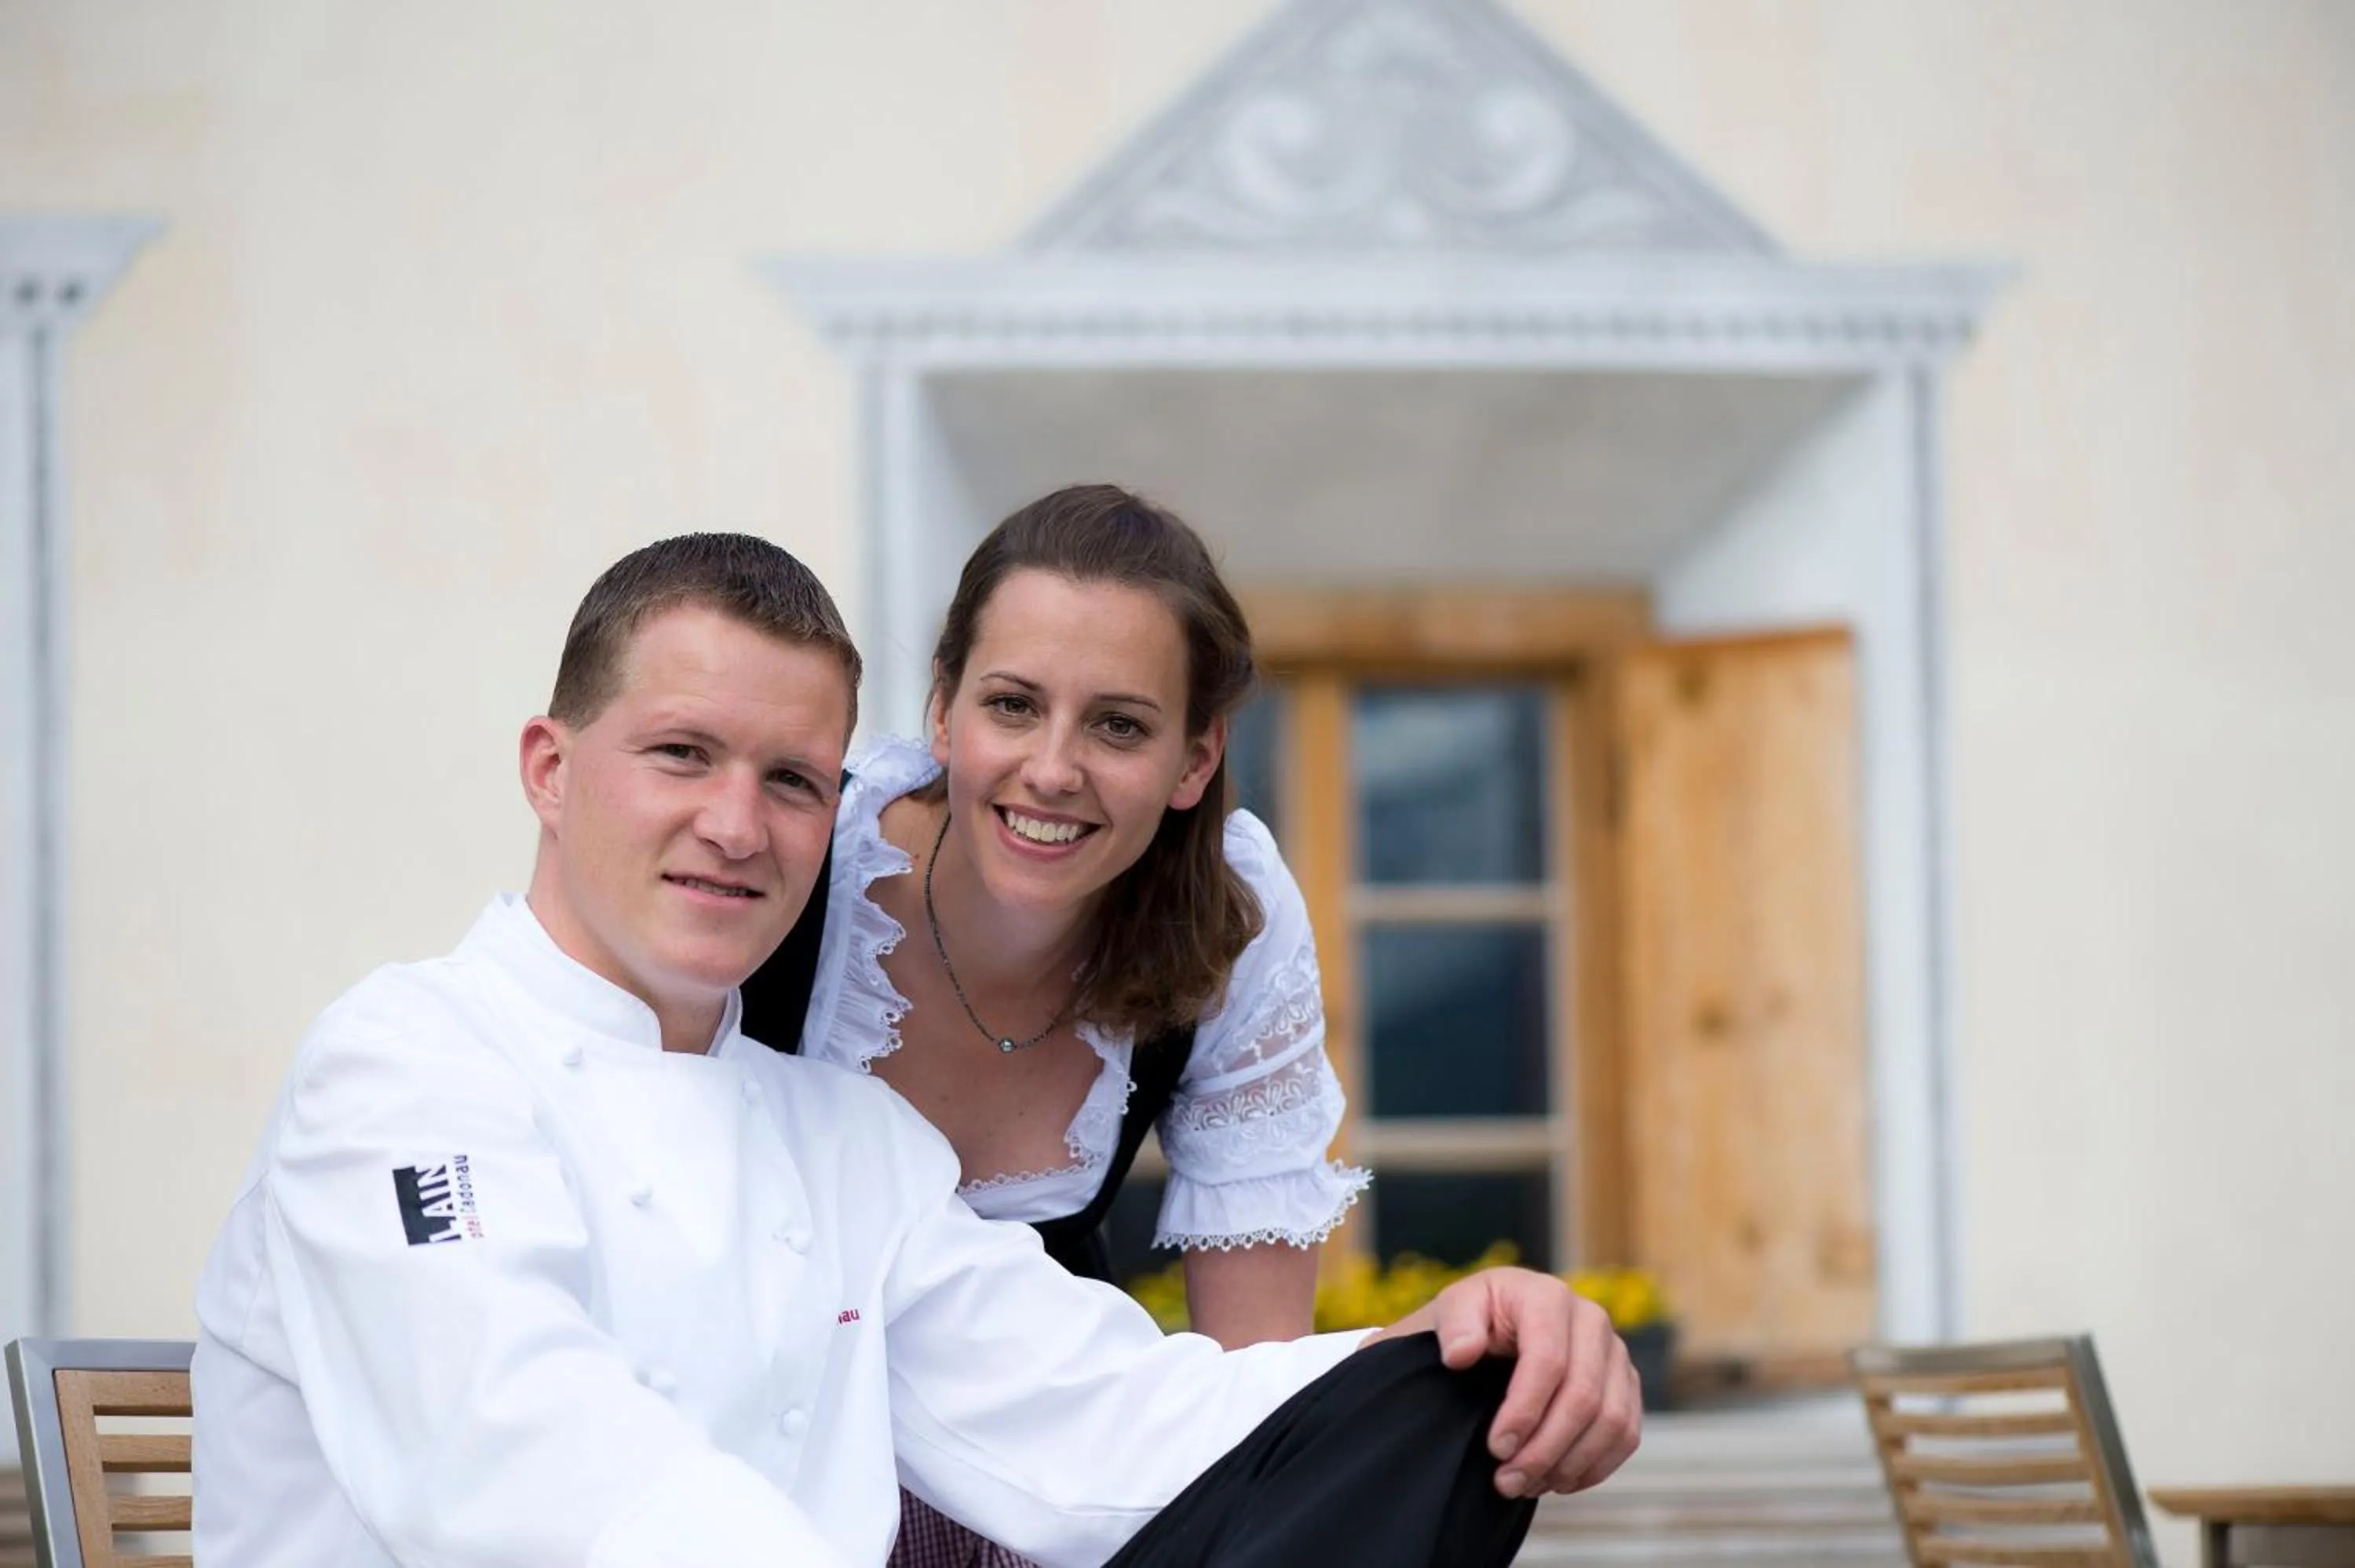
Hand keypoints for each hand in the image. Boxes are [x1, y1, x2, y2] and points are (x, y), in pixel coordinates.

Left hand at [1366, 1266, 1641, 1498]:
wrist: (1500, 1326)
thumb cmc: (1476, 1319)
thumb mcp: (1454, 1309)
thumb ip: (1456, 1325)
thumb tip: (1461, 1353)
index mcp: (1548, 1296)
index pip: (1548, 1360)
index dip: (1525, 1410)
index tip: (1496, 1448)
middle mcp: (1592, 1320)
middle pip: (1583, 1396)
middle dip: (1545, 1448)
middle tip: (1508, 1481)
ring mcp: (1615, 1354)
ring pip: (1611, 1421)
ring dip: (1570, 1463)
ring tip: (1528, 1485)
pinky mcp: (1626, 1385)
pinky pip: (1627, 1434)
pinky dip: (1595, 1466)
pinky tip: (1558, 1480)